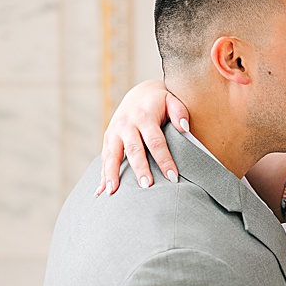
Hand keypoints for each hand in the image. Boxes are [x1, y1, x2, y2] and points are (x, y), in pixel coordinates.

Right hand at [97, 80, 191, 195]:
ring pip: (112, 155)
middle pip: (133, 149)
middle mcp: (126, 125)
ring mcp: (114, 132)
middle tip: (147, 186)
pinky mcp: (107, 139)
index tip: (173, 176)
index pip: (156, 141)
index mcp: (144, 117)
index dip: (164, 159)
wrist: (138, 93)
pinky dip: (102, 175)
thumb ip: (179, 111)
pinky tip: (101, 191)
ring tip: (113, 192)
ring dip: (112, 174)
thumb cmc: (159, 103)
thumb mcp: (171, 100)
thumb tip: (184, 128)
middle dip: (140, 169)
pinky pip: (104, 159)